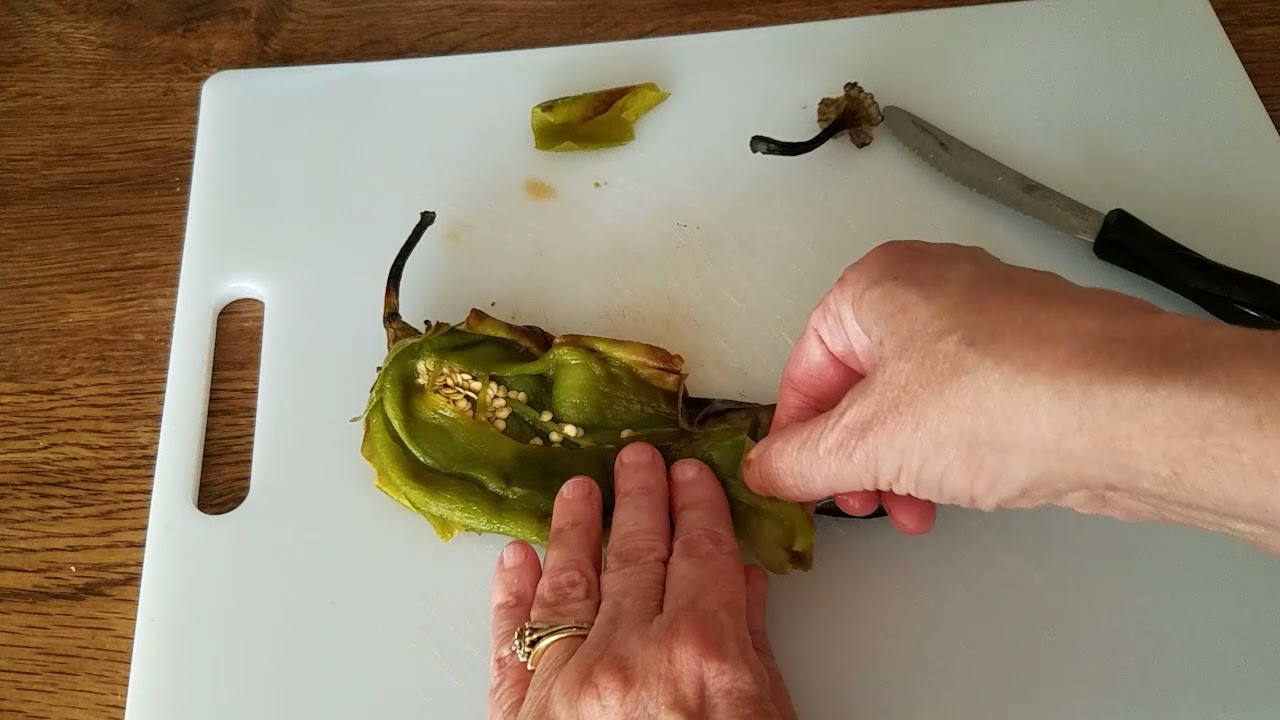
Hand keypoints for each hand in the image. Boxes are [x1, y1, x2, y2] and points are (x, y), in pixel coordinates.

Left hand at [488, 443, 796, 719]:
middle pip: (633, 555)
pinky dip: (512, 595)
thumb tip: (739, 585)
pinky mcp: (522, 716)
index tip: (690, 476)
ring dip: (573, 529)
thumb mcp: (765, 716)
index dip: (696, 507)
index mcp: (700, 652)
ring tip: (577, 491)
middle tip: (636, 461)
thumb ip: (752, 647)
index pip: (700, 553)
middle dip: (637, 499)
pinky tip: (518, 558)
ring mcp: (565, 683)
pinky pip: (512, 642)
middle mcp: (627, 655)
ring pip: (567, 584)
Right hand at [744, 240, 1279, 542]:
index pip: (805, 366)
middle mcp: (933, 286)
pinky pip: (967, 407)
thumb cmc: (1007, 399)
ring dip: (903, 464)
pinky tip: (966, 490)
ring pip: (916, 402)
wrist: (1134, 412)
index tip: (795, 483)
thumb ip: (800, 460)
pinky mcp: (1035, 357)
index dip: (795, 436)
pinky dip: (952, 451)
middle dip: (856, 458)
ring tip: (916, 508)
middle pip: (862, 385)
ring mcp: (990, 319)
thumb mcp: (869, 443)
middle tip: (863, 501)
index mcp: (876, 284)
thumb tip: (765, 469)